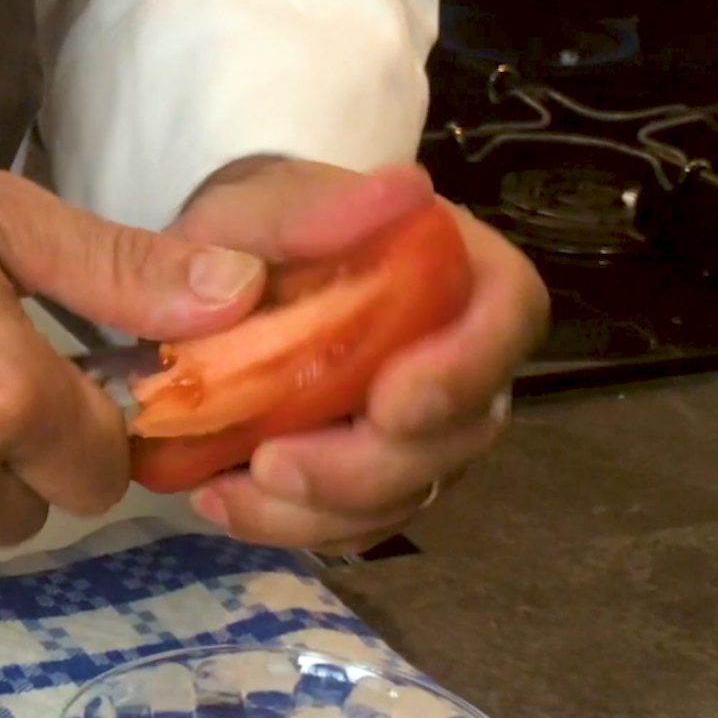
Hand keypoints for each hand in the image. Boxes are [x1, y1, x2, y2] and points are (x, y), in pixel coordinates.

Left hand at [165, 156, 548, 552]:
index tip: (390, 399)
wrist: (206, 288)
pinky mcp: (368, 480)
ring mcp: (418, 430)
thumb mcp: (257, 208)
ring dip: (320, 510)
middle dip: (371, 465)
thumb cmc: (248, 236)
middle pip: (463, 432)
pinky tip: (218, 500)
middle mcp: (456, 358)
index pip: (511, 314)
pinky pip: (354, 525)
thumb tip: (403, 190)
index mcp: (455, 270)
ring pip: (407, 494)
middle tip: (274, 463)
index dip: (468, 366)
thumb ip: (315, 209)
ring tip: (228, 490)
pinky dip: (289, 526)